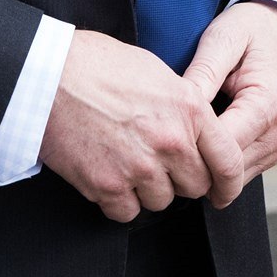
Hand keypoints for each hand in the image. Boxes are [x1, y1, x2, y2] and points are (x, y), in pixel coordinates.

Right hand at [39, 29, 243, 221]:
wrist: (47, 74)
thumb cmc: (96, 64)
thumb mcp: (153, 70)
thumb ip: (182, 103)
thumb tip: (194, 128)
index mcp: (188, 107)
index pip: (229, 161)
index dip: (229, 183)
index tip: (222, 191)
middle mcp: (170, 140)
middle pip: (195, 186)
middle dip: (179, 177)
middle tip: (155, 159)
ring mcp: (138, 166)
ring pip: (161, 200)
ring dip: (146, 187)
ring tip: (123, 156)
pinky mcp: (107, 186)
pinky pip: (127, 212)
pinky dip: (117, 199)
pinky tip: (106, 171)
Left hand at [183, 1, 276, 196]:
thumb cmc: (253, 29)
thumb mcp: (223, 38)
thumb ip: (203, 72)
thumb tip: (179, 104)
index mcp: (265, 106)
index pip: (221, 151)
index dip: (188, 146)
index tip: (163, 131)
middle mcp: (276, 134)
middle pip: (226, 171)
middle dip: (193, 159)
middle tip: (165, 136)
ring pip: (232, 178)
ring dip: (205, 163)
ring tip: (182, 134)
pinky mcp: (271, 151)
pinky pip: (240, 170)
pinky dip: (218, 161)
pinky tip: (201, 137)